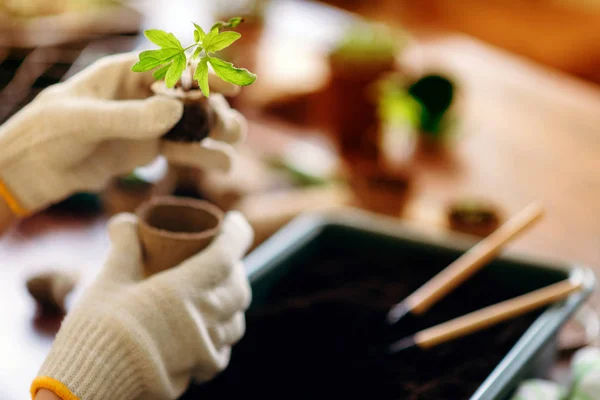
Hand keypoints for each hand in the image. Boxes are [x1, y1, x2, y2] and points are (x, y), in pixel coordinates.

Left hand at [0, 52, 245, 214]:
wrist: (35, 169)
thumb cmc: (48, 133)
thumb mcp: (83, 121)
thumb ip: (129, 117)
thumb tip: (175, 111)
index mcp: (127, 74)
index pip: (175, 66)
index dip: (206, 74)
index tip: (231, 87)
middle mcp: (145, 95)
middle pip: (195, 95)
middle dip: (217, 109)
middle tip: (229, 128)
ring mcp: (151, 123)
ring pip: (197, 123)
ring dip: (218, 131)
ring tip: (229, 147)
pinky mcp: (152, 149)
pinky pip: (187, 150)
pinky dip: (206, 156)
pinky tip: (220, 164)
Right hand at [31, 211, 253, 399]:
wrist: (88, 386)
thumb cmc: (97, 330)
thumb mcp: (108, 281)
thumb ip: (124, 247)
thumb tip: (127, 222)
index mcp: (183, 291)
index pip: (226, 255)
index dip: (237, 234)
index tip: (235, 221)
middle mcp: (203, 320)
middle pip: (239, 287)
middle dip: (235, 267)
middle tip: (222, 257)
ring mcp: (204, 349)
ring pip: (237, 320)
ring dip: (233, 301)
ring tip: (218, 291)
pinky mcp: (198, 371)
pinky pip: (223, 349)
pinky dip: (222, 332)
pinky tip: (207, 329)